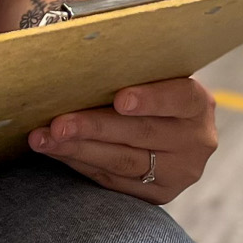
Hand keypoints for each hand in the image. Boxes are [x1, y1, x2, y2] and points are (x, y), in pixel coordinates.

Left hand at [28, 77, 216, 205]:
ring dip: (78, 149)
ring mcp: (179, 173)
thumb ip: (130, 66)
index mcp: (198, 104)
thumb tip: (79, 47)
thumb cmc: (150, 86)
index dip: (149, 99)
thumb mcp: (154, 72)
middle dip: (94, 128)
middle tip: (58, 124)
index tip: (119, 99)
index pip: (179, 98)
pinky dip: (81, 164)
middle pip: (141, 133)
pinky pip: (114, 180)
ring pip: (123, 161)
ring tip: (44, 140)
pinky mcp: (159, 194)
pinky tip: (57, 152)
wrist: (170, 127)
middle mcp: (196, 141)